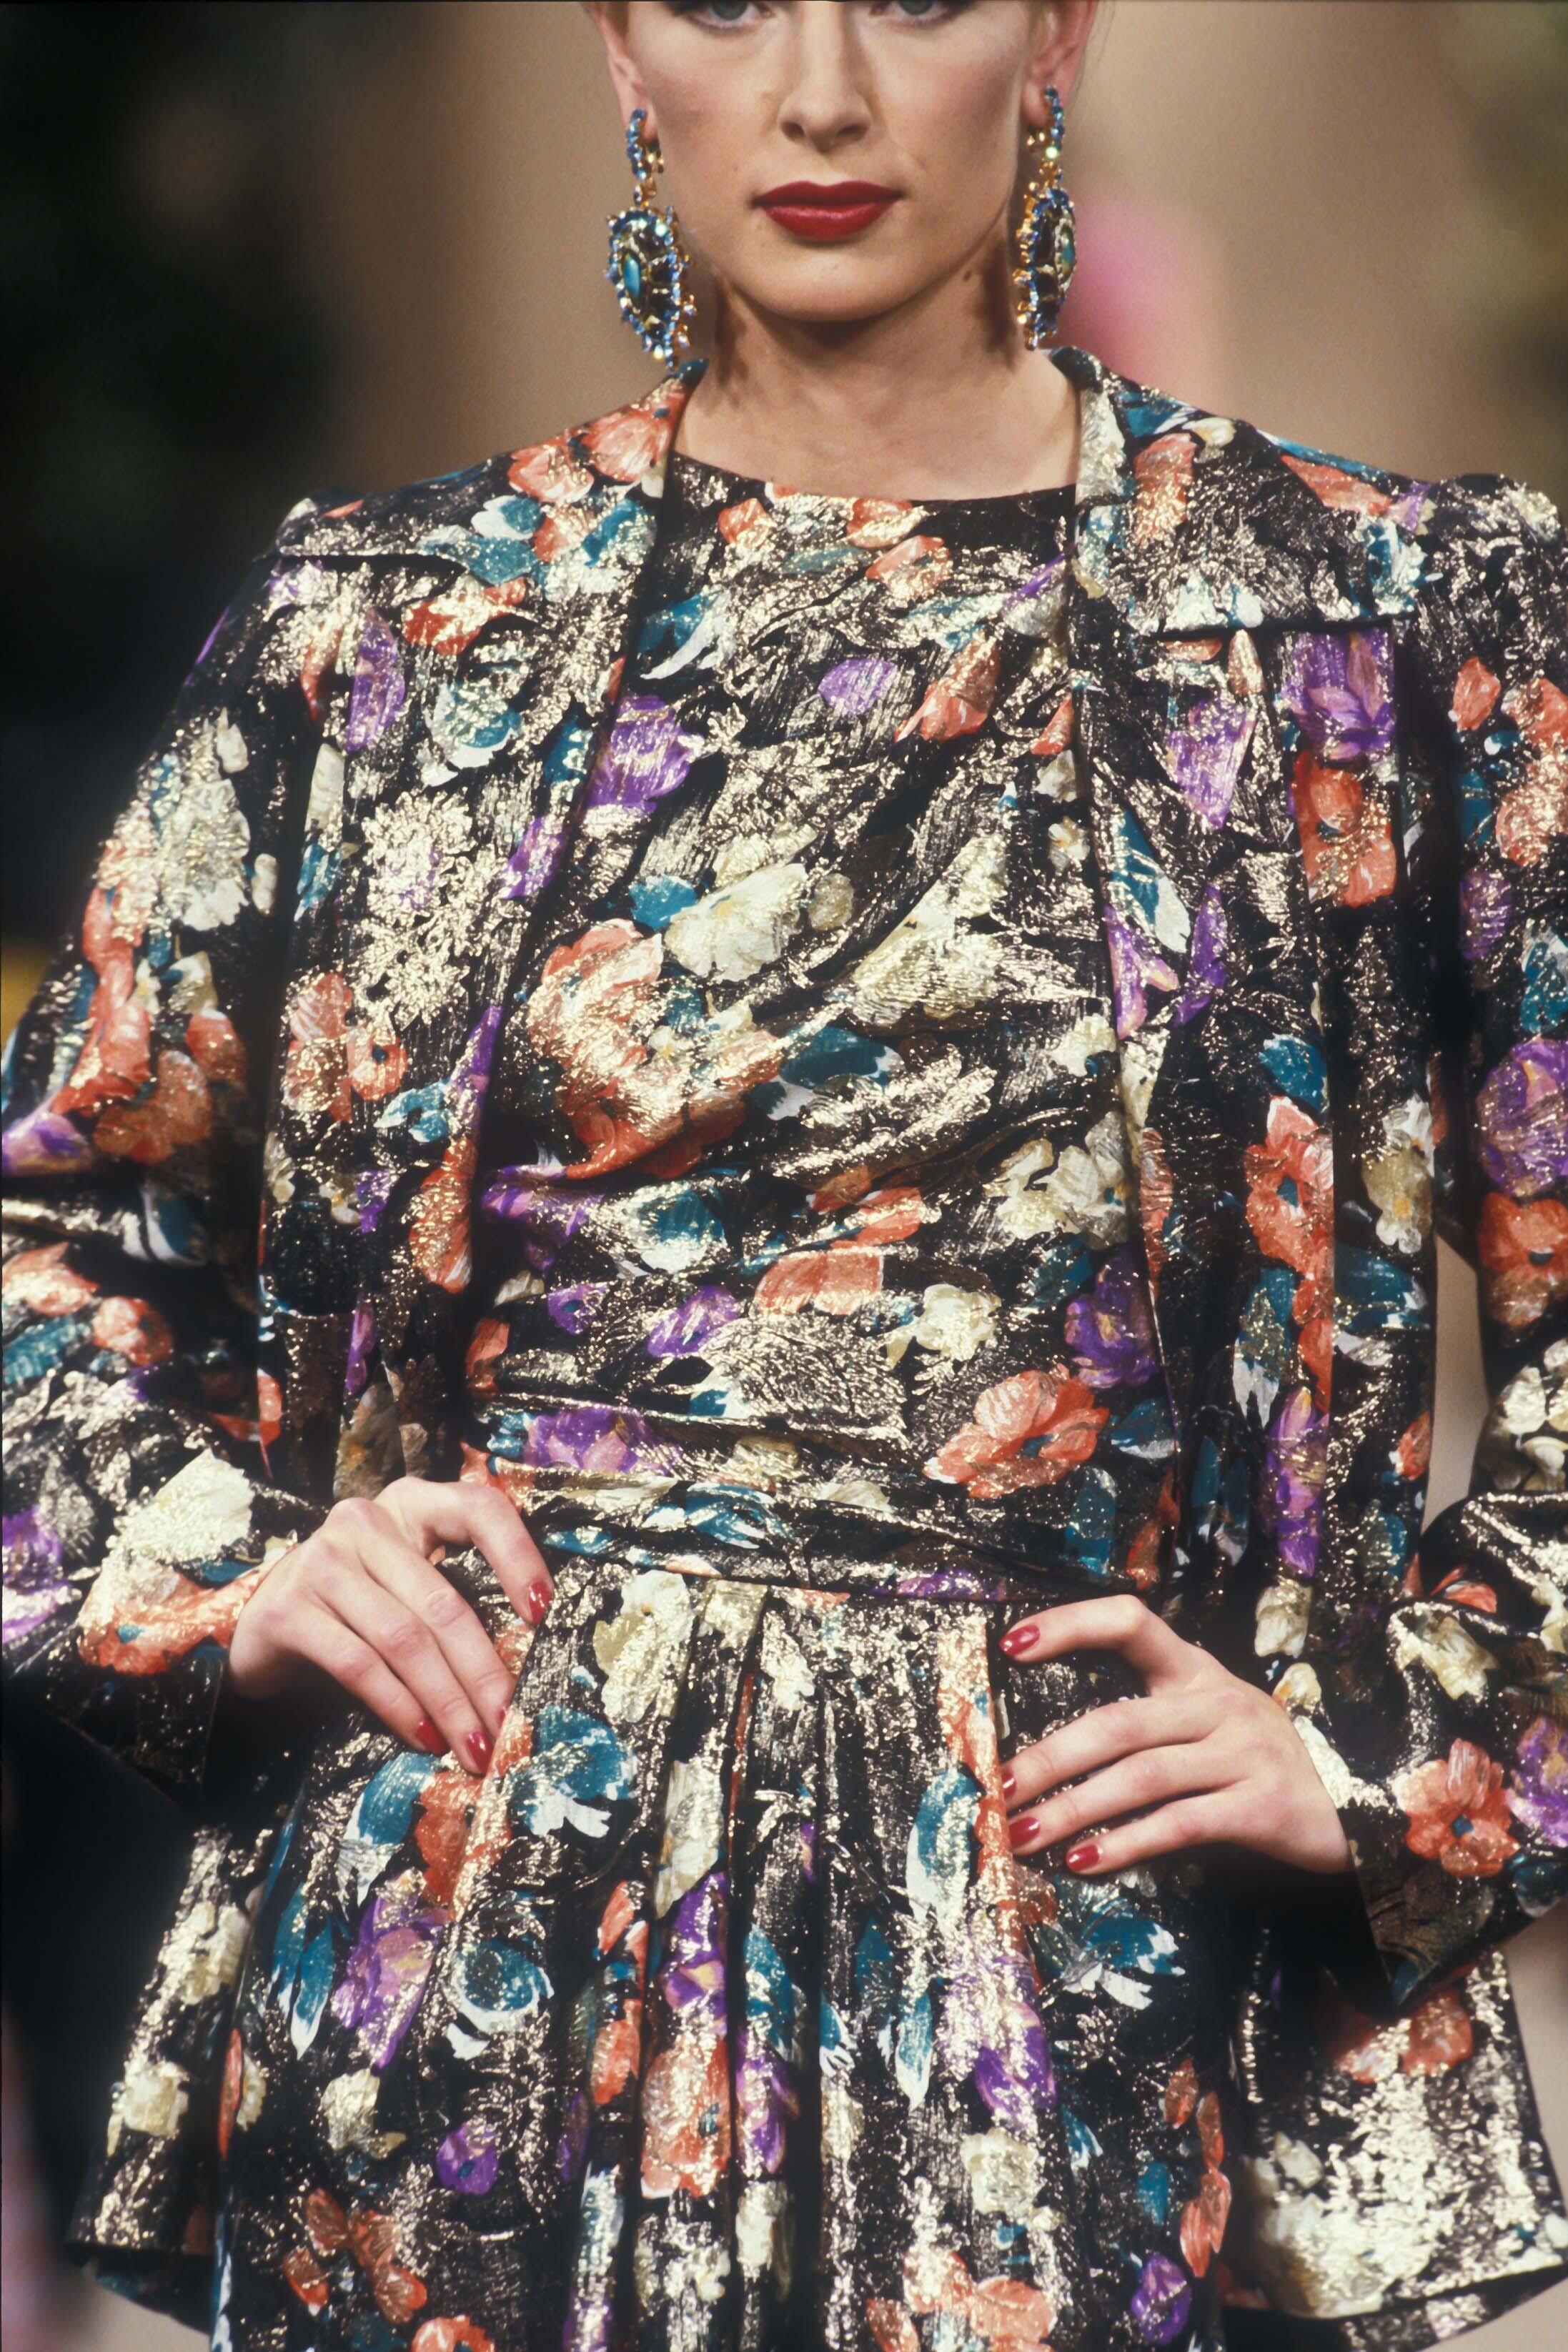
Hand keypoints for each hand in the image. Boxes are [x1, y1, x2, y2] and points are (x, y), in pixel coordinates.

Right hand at [228, 1476, 552, 1774]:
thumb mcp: (406, 1585)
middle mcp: (365, 1521)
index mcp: (411, 1504)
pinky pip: (360, 1664)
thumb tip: (515, 1676)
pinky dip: (399, 1707)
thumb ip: (451, 1602)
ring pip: (405, 1640)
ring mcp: (322, 1561)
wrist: (260, 1627)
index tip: (545, 1612)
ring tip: (474, 1745)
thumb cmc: (355, 1607)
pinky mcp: (289, 1608)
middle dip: (483, 1673)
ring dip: (447, 1703)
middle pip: (442, 1602)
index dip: (518, 1556)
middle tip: (510, 1724)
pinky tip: (425, 1737)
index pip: (479, 1510)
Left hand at [998, 1593, 1353, 1876]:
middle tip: (998, 1786)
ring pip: (1141, 1776)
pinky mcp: (1262, 1806)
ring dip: (1073, 1808)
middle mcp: (1217, 1701)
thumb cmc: (1254, 1762)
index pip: (1129, 1621)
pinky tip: (1085, 1861)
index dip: (1070, 1626)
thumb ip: (1143, 1722)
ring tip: (1022, 1834)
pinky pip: (1180, 1823)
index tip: (1011, 1645)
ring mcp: (1244, 1752)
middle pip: (1118, 1720)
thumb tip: (1044, 1754)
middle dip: (1049, 1757)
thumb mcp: (1205, 1722)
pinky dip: (1126, 1843)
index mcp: (1194, 1670)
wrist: (1356, 1807)